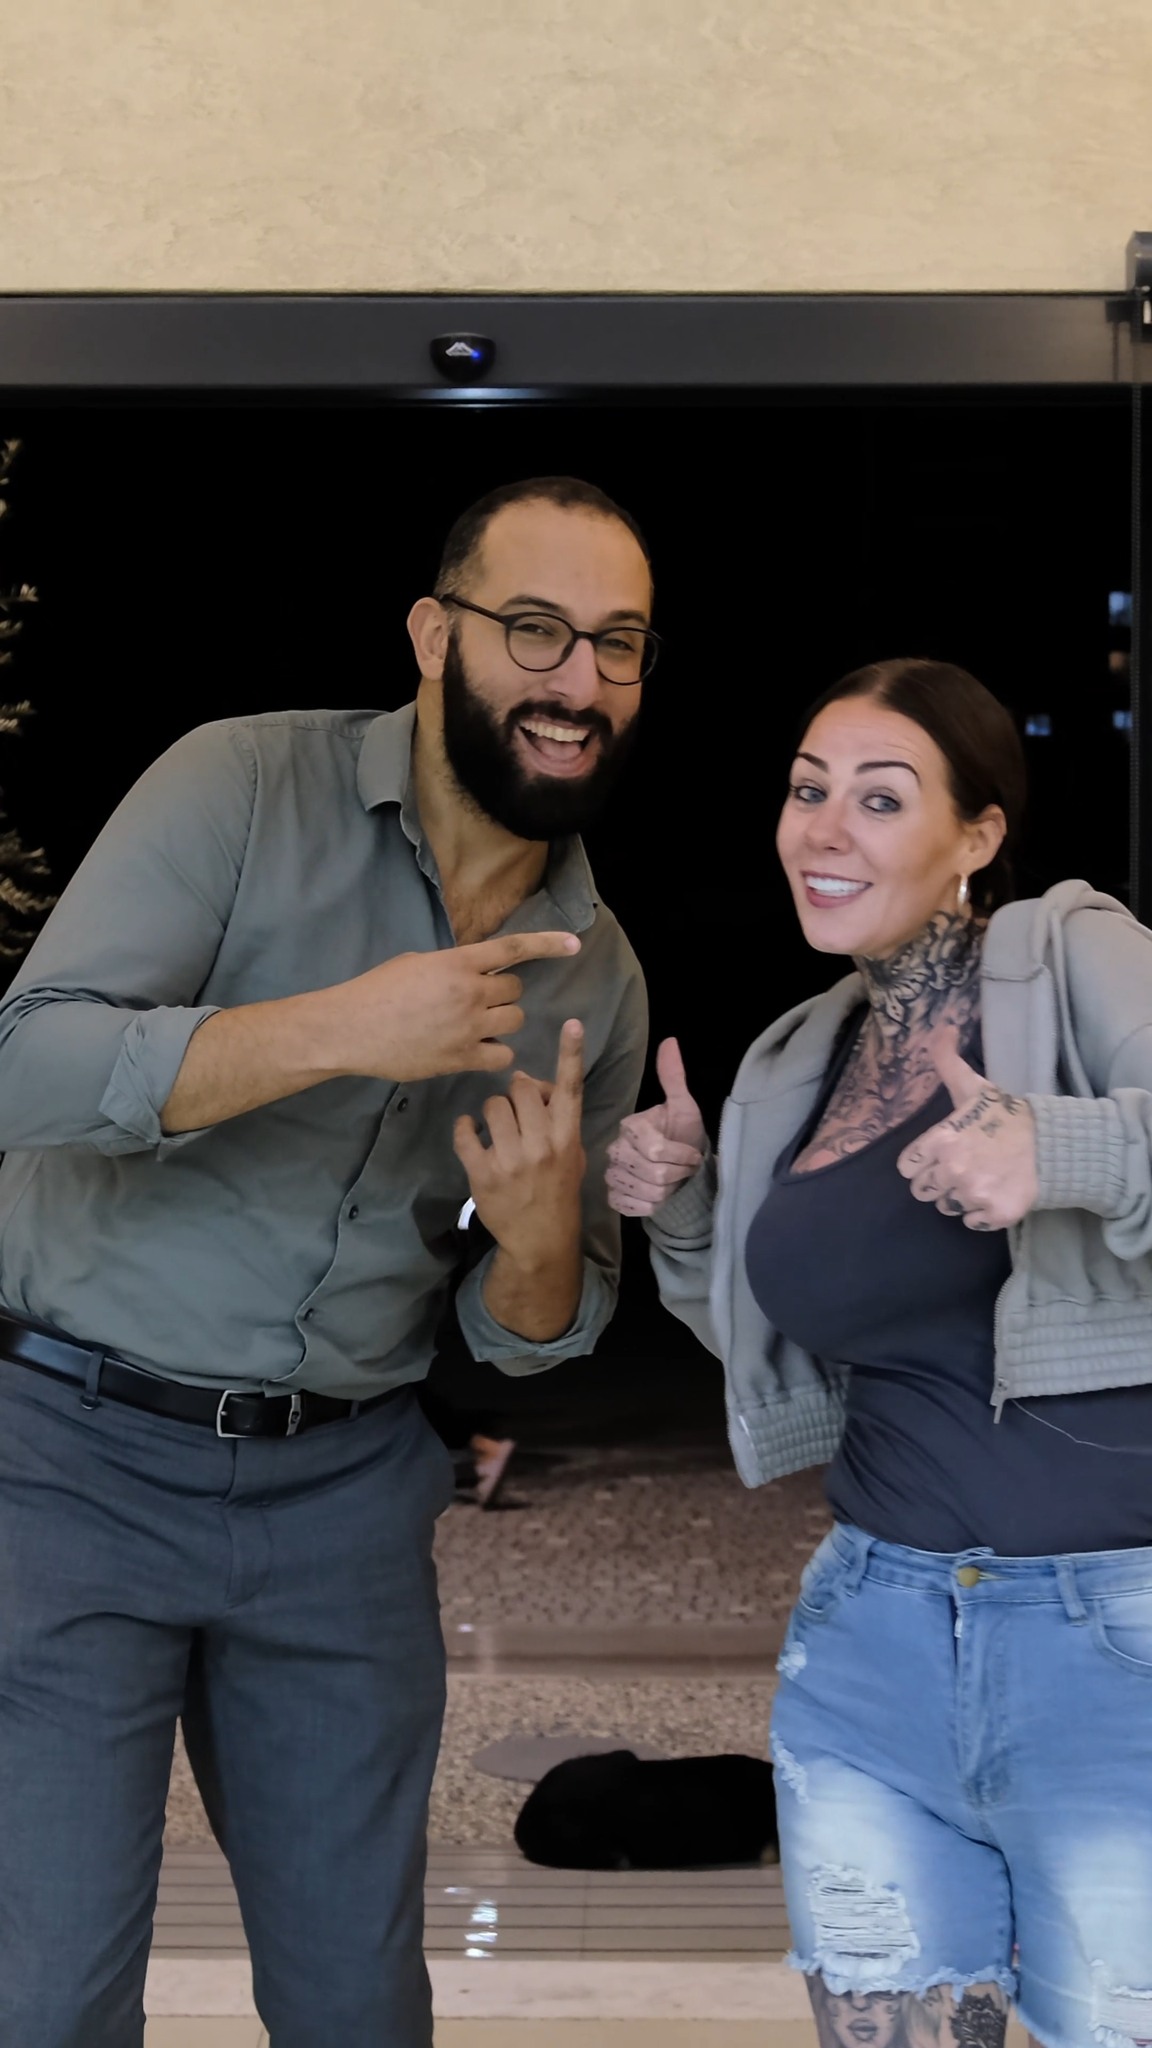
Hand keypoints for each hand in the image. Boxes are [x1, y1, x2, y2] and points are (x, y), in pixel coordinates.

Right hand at [326, 930, 579, 1082]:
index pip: (513, 949)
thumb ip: (451, 966)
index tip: (574, 944)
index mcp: (457, 962)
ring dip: (500, 1022)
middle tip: (478, 1002)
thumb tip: (470, 972)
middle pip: (516, 992)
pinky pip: (501, 1053)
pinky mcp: (462, 1058)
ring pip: (514, 1021)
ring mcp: (468, 1026)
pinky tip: (474, 1049)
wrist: (351, 1029)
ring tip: (474, 1026)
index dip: (547, 944)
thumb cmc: (376, 991)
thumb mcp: (415, 963)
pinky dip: (494, 1051)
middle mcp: (469, 992)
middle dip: (502, 996)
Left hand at [453, 1020, 586, 1263]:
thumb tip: (530, 1082)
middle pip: (522, 1089)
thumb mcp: (571, 1154)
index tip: (572, 1024)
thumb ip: (557, 1119)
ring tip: (497, 1129)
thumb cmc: (557, 1188)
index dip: (571, 1054)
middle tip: (516, 1109)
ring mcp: (511, 1160)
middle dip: (516, 1092)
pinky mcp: (483, 1173)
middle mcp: (541, 1145)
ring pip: (493, 1105)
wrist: (540, 1238)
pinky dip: (465, 1127)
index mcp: (567, 1138)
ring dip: (492, 1110)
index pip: (570, 1090)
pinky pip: (466, 1132)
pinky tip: (471, 1132)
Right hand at [605, 1037, 705, 1216]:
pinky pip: (630, 1208)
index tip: (693, 1155)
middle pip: (653, 1174)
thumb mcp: (685, 1108)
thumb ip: (674, 1078)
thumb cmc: (684, 1137)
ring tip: (674, 1184)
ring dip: (667, 1194)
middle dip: (678, 1175)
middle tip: (685, 1170)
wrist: (682, 1173)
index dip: (681, 1155)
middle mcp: (614, 1149)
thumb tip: (670, 1040)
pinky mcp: (612, 1198)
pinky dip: (650, 1207)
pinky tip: (658, 1199)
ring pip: (645, 1193)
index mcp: (630, 1125)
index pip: (656, 1149)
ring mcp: (611, 1175)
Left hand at [896, 1030, 1036, 1229]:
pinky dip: (981, 1213)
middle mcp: (952, 1170)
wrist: (1054, 1143)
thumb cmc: (1006, 1116)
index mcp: (940, 1141)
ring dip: (959, 1196)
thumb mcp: (972, 1085)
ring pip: (946, 1207)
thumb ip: (947, 1059)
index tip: (940, 1156)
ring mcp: (973, 1195)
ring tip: (981, 1177)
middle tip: (963, 1167)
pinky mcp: (995, 1215)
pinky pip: (972, 1222)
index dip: (922, 1163)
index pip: (908, 1168)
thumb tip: (941, 1027)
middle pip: (924, 1191)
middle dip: (939, 1180)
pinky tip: (995, 1192)